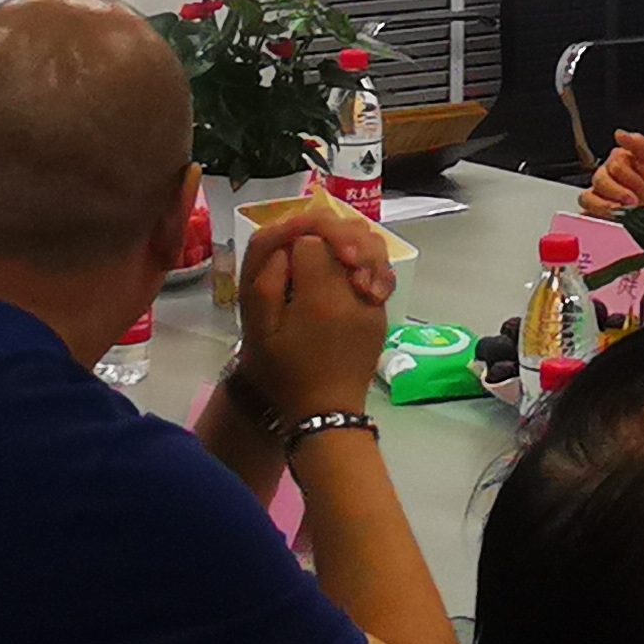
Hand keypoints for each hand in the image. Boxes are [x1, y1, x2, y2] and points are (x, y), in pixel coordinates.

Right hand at [237, 194, 396, 419]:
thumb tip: (290, 246)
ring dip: (350, 242)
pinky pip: (380, 269)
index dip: (295, 239)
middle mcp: (355, 293)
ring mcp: (375, 303)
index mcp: (321, 297)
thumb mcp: (260, 330)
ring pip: (373, 245)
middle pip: (350, 233)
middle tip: (307, 248)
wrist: (325, 411)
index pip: (313, 238)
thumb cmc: (285, 374)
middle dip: (328, 232)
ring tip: (330, 255)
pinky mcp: (383, 313)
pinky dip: (364, 260)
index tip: (284, 259)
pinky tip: (346, 271)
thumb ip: (268, 281)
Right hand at [583, 132, 643, 234]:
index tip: (640, 185)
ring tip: (624, 212)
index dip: (624, 174)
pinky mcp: (612, 215)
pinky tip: (613, 217)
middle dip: (616, 190)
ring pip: (591, 194)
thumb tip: (620, 134)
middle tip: (634, 201)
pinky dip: (597, 213)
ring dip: (605, 204)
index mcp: (632, 160)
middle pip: (599, 177)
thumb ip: (643, 147)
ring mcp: (615, 196)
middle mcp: (622, 177)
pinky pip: (591, 211)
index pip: (613, 160)